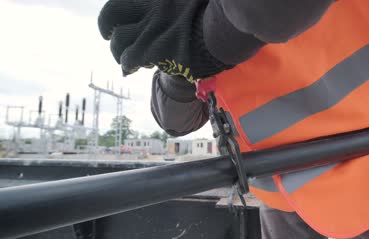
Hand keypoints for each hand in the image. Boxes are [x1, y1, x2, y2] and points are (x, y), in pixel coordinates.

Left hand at [98, 0, 232, 80]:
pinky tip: (130, 69)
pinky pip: (131, 58)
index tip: (121, 18)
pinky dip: (127, 64)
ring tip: (125, 59)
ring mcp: (152, 28)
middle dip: (107, 27)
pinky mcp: (157, 49)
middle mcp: (151, 8)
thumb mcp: (192, 0)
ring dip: (118, 51)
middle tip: (109, 35)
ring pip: (118, 40)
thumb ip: (178, 5)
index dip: (119, 11)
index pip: (124, 1)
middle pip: (112, 14)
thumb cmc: (217, 11)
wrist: (228, 27)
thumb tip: (177, 12)